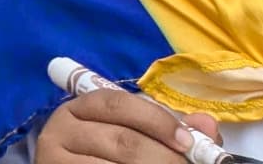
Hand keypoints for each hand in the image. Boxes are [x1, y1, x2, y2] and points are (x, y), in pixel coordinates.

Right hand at [34, 89, 218, 163]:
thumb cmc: (109, 156)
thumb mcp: (136, 138)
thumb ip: (170, 132)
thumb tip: (207, 123)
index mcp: (81, 108)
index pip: (117, 104)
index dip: (157, 121)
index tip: (188, 143)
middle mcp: (61, 128)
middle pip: (122, 140)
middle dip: (165, 158)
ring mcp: (55, 157)